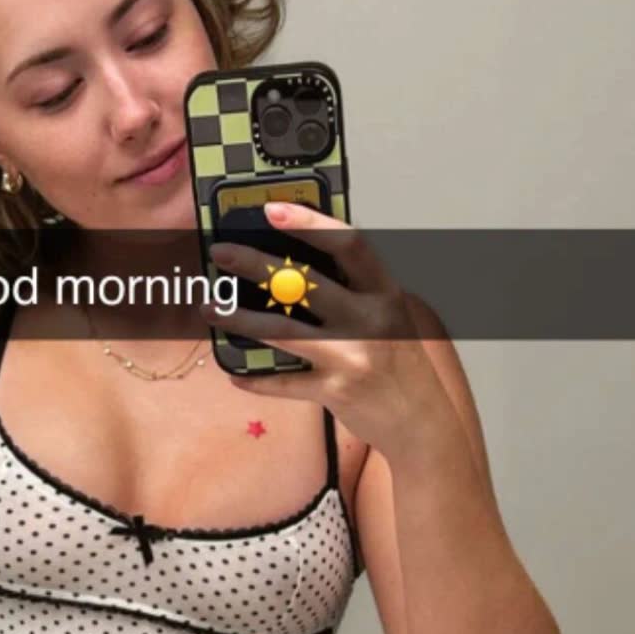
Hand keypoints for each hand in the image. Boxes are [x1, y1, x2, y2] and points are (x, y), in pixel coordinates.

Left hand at [201, 202, 447, 460]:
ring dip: (239, 318)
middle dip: (256, 264)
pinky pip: (283, 382)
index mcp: (385, 295)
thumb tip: (297, 268)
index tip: (273, 209)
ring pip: (283, 331)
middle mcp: (370, 322)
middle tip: (222, 253)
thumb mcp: (390, 319)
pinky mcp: (335, 392)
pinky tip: (236, 375)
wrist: (424, 424)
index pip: (349, 245)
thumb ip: (355, 294)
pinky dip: (256, 379)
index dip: (310, 223)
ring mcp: (352, 357)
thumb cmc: (402, 368)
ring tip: (210, 307)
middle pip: (305, 282)